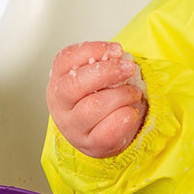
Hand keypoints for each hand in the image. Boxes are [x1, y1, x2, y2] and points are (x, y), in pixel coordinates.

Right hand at [47, 41, 147, 157]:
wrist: (99, 134)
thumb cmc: (98, 99)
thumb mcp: (95, 78)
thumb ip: (103, 65)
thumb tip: (121, 58)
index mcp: (58, 81)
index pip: (66, 59)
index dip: (93, 50)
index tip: (117, 49)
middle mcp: (60, 104)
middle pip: (76, 83)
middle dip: (108, 71)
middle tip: (129, 67)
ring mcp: (73, 127)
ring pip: (93, 107)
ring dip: (121, 95)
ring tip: (134, 93)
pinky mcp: (90, 145)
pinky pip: (107, 132)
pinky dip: (125, 118)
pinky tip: (131, 111)